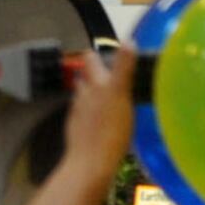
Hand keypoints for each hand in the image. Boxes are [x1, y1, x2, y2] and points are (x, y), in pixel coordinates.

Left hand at [62, 46, 135, 193]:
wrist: (90, 163)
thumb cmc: (110, 130)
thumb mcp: (122, 95)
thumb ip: (124, 67)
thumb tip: (128, 41)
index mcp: (96, 83)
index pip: (91, 59)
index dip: (98, 56)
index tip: (111, 58)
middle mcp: (84, 94)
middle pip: (85, 76)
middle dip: (94, 74)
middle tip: (113, 80)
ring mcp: (78, 112)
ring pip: (83, 95)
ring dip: (92, 94)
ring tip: (109, 102)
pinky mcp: (76, 128)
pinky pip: (83, 114)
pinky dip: (90, 113)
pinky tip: (101, 122)